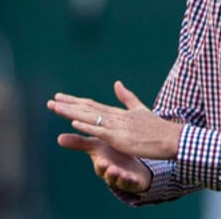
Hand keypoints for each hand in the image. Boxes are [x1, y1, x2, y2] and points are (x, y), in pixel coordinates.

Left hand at [47, 80, 183, 159]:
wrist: (171, 138)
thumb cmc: (157, 128)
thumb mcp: (140, 110)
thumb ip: (127, 97)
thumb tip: (117, 83)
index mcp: (118, 113)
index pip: (91, 105)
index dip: (74, 101)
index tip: (59, 97)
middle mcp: (115, 117)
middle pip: (87, 109)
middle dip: (67, 105)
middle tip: (50, 101)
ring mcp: (117, 127)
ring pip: (89, 117)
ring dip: (71, 112)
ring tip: (54, 107)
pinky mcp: (121, 138)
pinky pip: (100, 131)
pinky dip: (87, 125)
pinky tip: (73, 122)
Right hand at [56, 133, 151, 192]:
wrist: (130, 165)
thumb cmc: (110, 153)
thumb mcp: (97, 147)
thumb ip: (81, 143)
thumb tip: (58, 138)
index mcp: (103, 163)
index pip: (100, 164)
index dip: (101, 164)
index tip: (101, 160)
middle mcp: (110, 172)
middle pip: (109, 174)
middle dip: (109, 171)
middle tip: (110, 167)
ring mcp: (121, 177)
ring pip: (119, 179)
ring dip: (119, 176)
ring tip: (121, 173)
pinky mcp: (132, 181)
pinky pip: (132, 182)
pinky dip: (132, 180)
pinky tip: (133, 177)